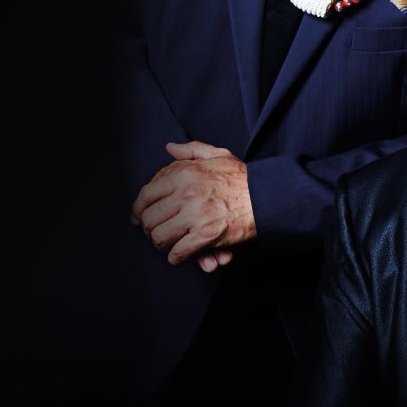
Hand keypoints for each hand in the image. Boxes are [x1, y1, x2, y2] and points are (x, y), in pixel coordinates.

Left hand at [131, 141, 256, 266]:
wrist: (268, 196)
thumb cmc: (243, 177)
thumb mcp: (218, 155)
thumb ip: (192, 150)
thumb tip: (170, 148)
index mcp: (185, 174)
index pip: (146, 194)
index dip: (138, 209)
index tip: (138, 217)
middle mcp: (186, 193)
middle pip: (149, 218)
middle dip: (149, 230)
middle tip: (156, 233)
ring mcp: (195, 215)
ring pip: (159, 237)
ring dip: (162, 245)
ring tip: (168, 244)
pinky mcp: (206, 234)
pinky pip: (178, 252)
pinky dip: (177, 257)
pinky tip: (181, 255)